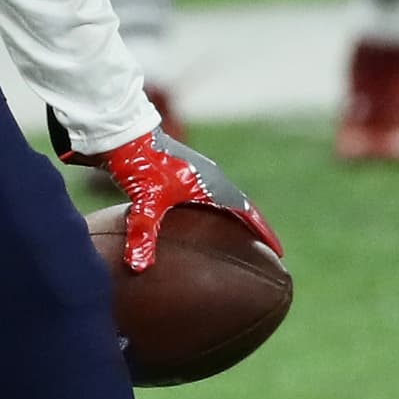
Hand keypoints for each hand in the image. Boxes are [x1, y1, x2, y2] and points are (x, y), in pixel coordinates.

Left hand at [66, 129, 283, 272]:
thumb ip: (143, 234)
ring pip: (221, 199)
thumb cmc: (138, 161)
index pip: (245, 210)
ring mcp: (193, 172)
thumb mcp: (144, 200)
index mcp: (209, 183)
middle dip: (251, 227)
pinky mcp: (177, 171)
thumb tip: (138, 267)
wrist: (121, 130)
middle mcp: (207, 175)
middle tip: (263, 251)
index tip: (278, 252)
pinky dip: (212, 212)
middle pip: (238, 205)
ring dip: (232, 218)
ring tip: (237, 241)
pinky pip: (204, 197)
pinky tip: (199, 226)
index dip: (262, 231)